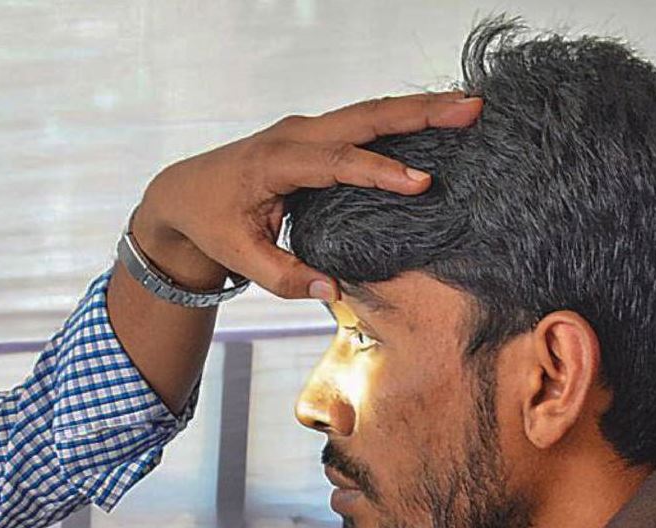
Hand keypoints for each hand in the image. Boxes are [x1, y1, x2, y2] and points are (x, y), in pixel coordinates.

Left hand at [130, 92, 482, 300]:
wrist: (185, 192)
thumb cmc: (212, 224)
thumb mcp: (240, 258)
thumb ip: (285, 277)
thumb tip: (333, 291)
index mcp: (275, 162)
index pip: (336, 162)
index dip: (379, 171)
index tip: (421, 183)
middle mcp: (294, 134)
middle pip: (364, 117)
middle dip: (419, 114)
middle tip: (470, 110)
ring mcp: (307, 129)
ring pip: (370, 112)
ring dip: (419, 109)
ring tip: (469, 107)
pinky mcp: (317, 134)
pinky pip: (364, 121)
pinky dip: (402, 118)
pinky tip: (438, 118)